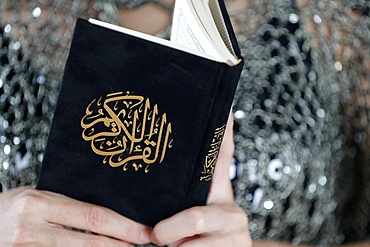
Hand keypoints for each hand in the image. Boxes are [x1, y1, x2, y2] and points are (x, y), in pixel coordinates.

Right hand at [0, 186, 150, 245]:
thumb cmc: (14, 207)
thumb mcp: (38, 196)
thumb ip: (67, 205)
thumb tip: (107, 213)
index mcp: (38, 203)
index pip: (91, 216)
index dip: (122, 226)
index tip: (143, 230)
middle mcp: (32, 228)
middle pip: (89, 242)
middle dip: (121, 245)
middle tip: (143, 243)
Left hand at [150, 112, 251, 246]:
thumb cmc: (197, 238)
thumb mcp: (186, 215)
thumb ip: (175, 199)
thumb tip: (149, 191)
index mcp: (217, 192)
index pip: (222, 156)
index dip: (224, 130)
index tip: (222, 105)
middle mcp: (232, 207)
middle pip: (196, 216)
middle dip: (170, 230)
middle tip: (158, 236)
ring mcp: (237, 230)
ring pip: (191, 243)